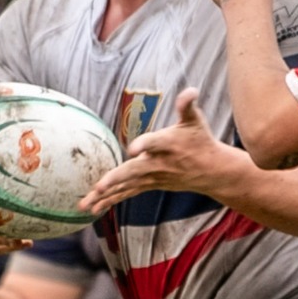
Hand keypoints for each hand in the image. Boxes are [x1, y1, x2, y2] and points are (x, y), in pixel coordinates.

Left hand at [80, 89, 238, 211]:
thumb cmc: (200, 142)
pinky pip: (127, 192)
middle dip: (115, 179)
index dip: (143, 144)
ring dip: (105, 195)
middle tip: (99, 187)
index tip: (132, 149)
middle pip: (133, 171)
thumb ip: (188, 106)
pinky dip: (110, 200)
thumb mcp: (196, 121)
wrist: (212, 171)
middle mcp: (158, 163)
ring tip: (85, 204)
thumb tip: (191, 90)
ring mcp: (153, 177)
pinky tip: (94, 208)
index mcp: (167, 144)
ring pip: (126, 186)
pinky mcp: (149, 184)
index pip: (154, 143)